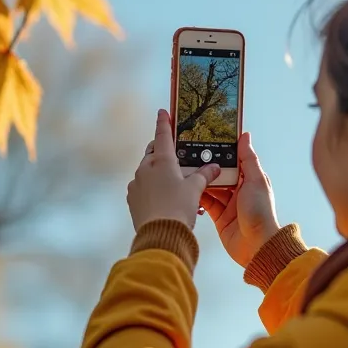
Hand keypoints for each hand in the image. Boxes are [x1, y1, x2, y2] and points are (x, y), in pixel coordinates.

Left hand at [127, 110, 220, 231]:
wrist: (160, 236)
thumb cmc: (178, 209)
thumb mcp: (195, 190)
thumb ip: (204, 175)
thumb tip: (214, 167)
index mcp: (161, 161)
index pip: (162, 135)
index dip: (164, 122)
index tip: (162, 112)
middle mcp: (145, 169)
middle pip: (153, 153)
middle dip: (163, 152)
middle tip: (175, 156)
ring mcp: (136, 184)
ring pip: (148, 171)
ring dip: (159, 173)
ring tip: (175, 185)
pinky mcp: (133, 199)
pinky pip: (143, 187)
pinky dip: (153, 188)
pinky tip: (165, 198)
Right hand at [200, 133, 278, 267]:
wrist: (256, 246)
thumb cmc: (261, 213)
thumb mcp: (256, 181)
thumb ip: (248, 159)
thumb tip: (245, 137)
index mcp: (250, 180)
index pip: (234, 161)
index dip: (222, 152)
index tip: (208, 142)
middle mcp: (239, 191)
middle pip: (220, 174)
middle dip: (207, 167)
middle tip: (191, 156)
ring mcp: (228, 204)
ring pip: (211, 187)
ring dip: (201, 181)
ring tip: (187, 171)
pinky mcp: (219, 217)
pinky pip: (206, 203)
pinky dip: (198, 197)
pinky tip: (189, 190)